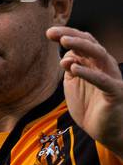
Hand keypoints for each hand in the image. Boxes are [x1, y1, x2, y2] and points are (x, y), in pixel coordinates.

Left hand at [47, 25, 122, 155]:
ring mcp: (111, 76)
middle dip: (70, 36)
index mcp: (94, 63)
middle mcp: (104, 65)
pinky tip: (74, 68)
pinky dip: (88, 73)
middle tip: (52, 33)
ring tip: (64, 42)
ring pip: (98, 54)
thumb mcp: (74, 87)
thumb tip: (66, 57)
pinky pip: (102, 80)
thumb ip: (70, 71)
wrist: (106, 131)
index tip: (48, 33)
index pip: (81, 43)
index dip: (66, 35)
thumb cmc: (89, 107)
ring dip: (81, 46)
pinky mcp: (115, 91)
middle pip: (89, 43)